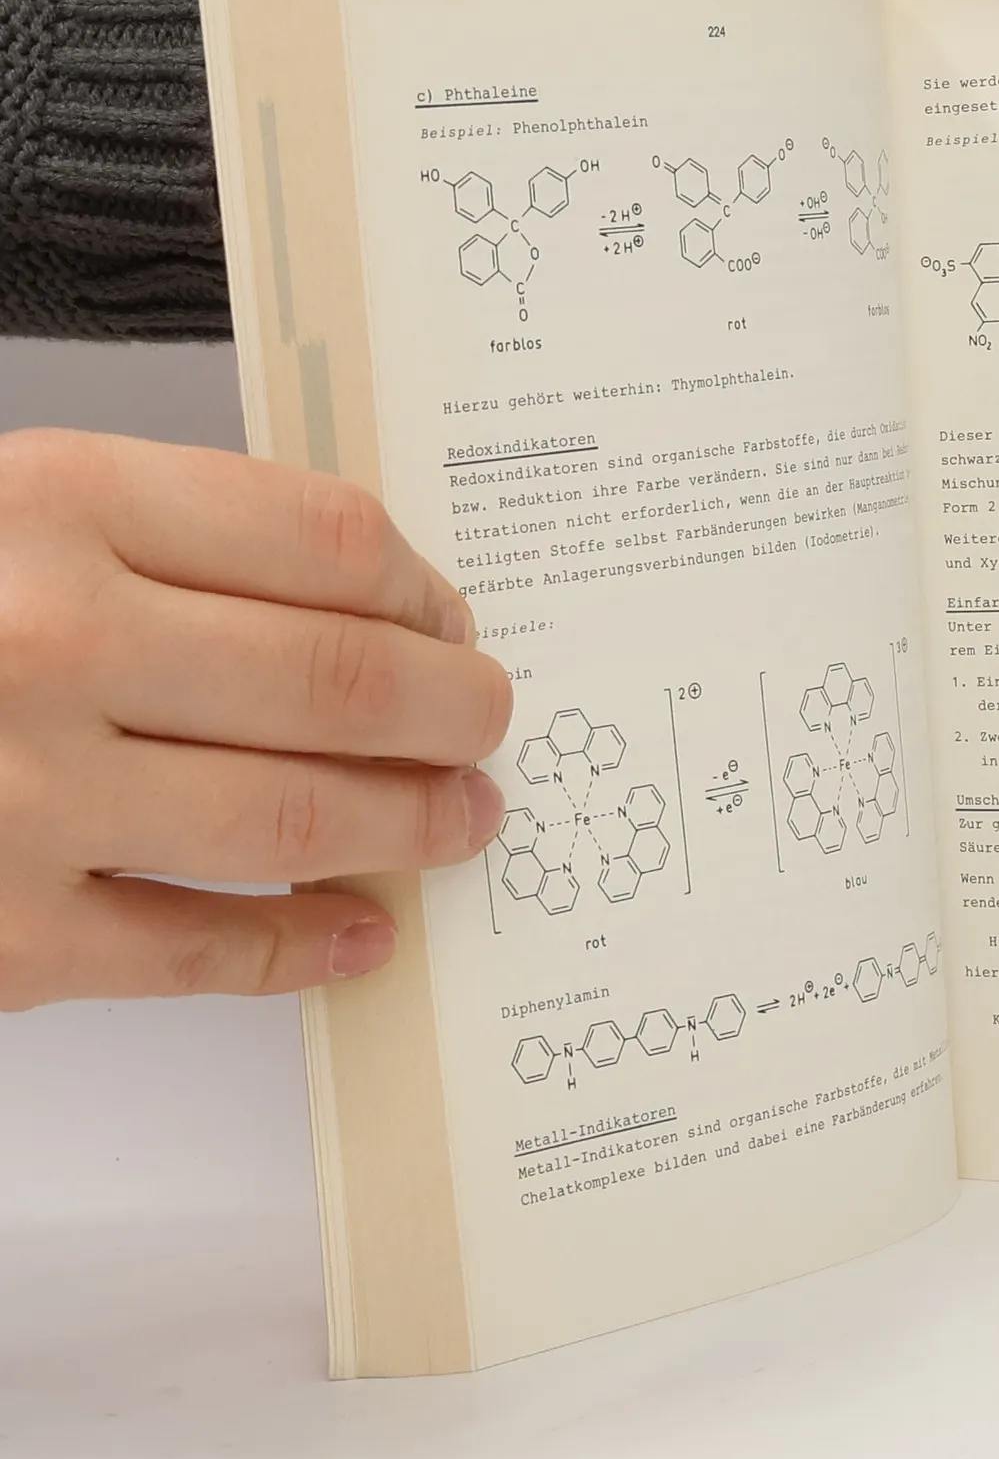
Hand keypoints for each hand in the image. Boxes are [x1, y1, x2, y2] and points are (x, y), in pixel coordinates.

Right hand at [0, 431, 512, 1010]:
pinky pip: (200, 952)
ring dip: (412, 823)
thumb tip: (361, 603)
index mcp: (55, 507)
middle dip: (455, 712)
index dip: (425, 589)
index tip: (451, 620)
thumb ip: (156, 540)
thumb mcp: (2, 516)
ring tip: (463, 819)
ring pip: (298, 818)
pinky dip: (302, 947)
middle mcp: (51, 643)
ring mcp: (26, 798)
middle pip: (343, 682)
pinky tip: (359, 934)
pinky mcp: (2, 937)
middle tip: (489, 723)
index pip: (327, 542)